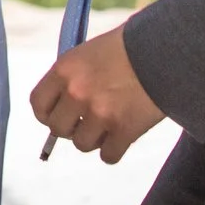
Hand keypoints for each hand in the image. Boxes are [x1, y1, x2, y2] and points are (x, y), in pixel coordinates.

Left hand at [31, 27, 165, 163]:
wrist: (166, 49)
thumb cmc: (129, 47)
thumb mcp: (90, 53)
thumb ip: (73, 78)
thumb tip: (62, 108)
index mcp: (65, 69)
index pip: (38, 104)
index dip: (47, 114)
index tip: (58, 116)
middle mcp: (77, 92)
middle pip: (58, 129)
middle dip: (71, 128)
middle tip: (87, 121)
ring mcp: (100, 113)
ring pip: (82, 145)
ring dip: (94, 139)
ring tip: (109, 125)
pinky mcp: (124, 130)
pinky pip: (108, 156)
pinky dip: (115, 150)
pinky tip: (123, 135)